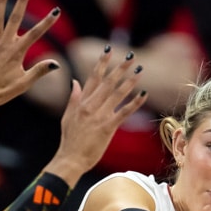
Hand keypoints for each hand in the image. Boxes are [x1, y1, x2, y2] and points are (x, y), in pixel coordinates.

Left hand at [0, 0, 62, 117]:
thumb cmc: (1, 92)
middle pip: (16, 18)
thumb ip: (39, 71)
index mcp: (16, 53)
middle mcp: (4, 44)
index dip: (47, 23)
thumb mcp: (23, 84)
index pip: (35, 34)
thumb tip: (56, 63)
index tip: (56, 12)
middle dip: (23, 0)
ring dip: (2, 1)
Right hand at [45, 47, 147, 184]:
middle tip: (131, 57)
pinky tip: (143, 94)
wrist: (70, 160)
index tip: (108, 51)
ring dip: (130, 81)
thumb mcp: (67, 117)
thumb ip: (73, 98)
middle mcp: (90, 106)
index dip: (101, 64)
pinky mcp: (107, 127)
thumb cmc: (69, 141)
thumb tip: (75, 81)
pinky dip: (135, 102)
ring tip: (140, 71)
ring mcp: (99, 116)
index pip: (93, 78)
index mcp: (81, 102)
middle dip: (120, 68)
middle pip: (107, 82)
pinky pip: (124, 112)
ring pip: (117, 94)